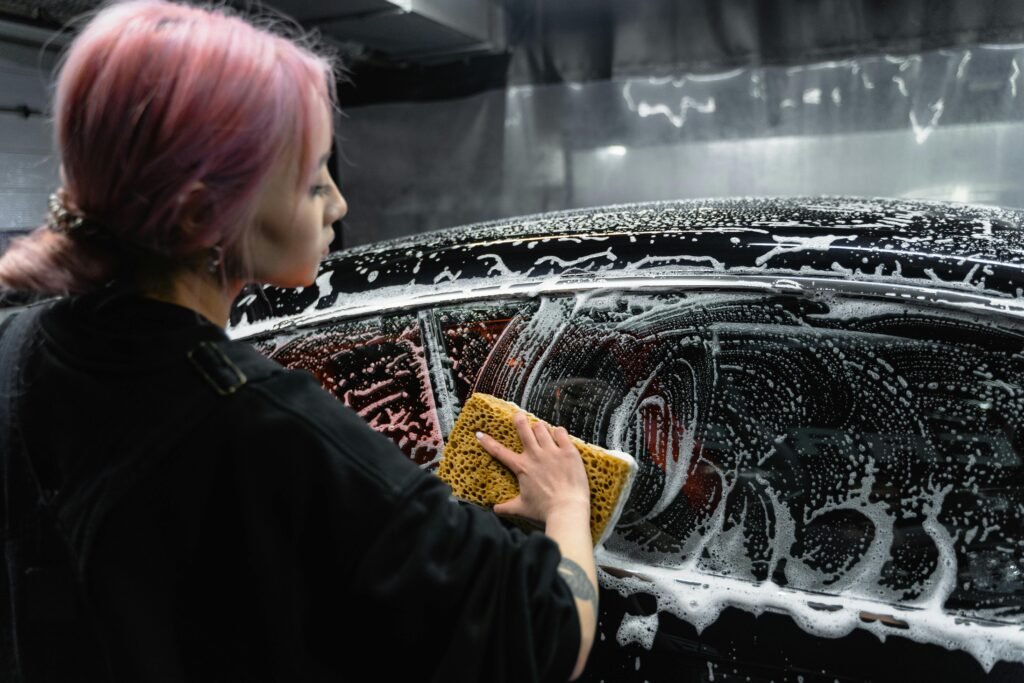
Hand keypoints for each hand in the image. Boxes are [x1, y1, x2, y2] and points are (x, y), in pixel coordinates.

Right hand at [475, 412, 590, 524]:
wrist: (567, 510)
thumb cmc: (544, 511)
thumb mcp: (522, 509)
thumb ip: (507, 508)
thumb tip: (495, 509)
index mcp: (521, 467)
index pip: (499, 451)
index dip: (487, 442)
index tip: (479, 434)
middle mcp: (535, 455)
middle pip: (523, 429)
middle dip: (519, 419)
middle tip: (518, 415)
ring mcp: (552, 451)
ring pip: (542, 428)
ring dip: (540, 427)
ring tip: (540, 428)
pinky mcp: (568, 451)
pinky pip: (561, 432)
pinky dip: (558, 432)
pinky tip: (558, 434)